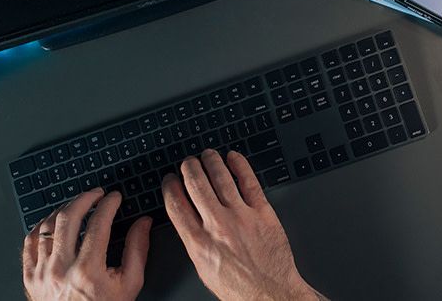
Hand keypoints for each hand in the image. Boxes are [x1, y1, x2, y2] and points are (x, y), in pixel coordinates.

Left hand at [22, 187, 151, 300]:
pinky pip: (30, 242)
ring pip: (47, 226)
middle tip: (96, 193)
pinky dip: (42, 227)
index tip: (115, 197)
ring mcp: (42, 272)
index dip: (108, 204)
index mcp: (88, 270)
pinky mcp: (30, 277)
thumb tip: (143, 223)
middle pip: (69, 218)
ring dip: (64, 209)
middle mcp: (62, 269)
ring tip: (77, 205)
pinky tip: (54, 222)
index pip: (98, 224)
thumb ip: (138, 250)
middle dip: (85, 198)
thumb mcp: (131, 283)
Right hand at [162, 149, 321, 299]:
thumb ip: (195, 242)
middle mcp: (218, 226)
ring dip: (212, 162)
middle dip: (190, 168)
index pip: (176, 205)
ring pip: (221, 179)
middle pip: (197, 186)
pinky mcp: (263, 213)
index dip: (170, 187)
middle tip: (188, 162)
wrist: (271, 294)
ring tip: (208, 155)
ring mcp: (241, 217)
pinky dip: (240, 166)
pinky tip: (234, 158)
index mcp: (199, 243)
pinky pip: (250, 182)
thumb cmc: (239, 288)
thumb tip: (187, 220)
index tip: (170, 179)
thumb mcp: (205, 269)